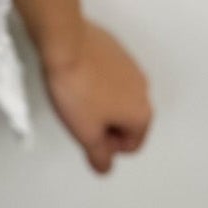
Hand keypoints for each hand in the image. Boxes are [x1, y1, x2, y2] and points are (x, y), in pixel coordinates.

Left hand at [39, 16, 152, 173]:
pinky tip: (77, 76)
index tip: (86, 134)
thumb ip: (99, 157)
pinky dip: (97, 80)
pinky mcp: (116, 49)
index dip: (105, 147)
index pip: (130, 146)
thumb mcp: (85, 134)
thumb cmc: (76, 85)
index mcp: (142, 113)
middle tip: (79, 116)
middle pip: (126, 121)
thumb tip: (105, 167)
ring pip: (118, 97)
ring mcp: (131, 66)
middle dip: (104, 124)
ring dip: (100, 102)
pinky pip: (110, 75)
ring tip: (75, 94)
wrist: (64, 40)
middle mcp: (143, 89)